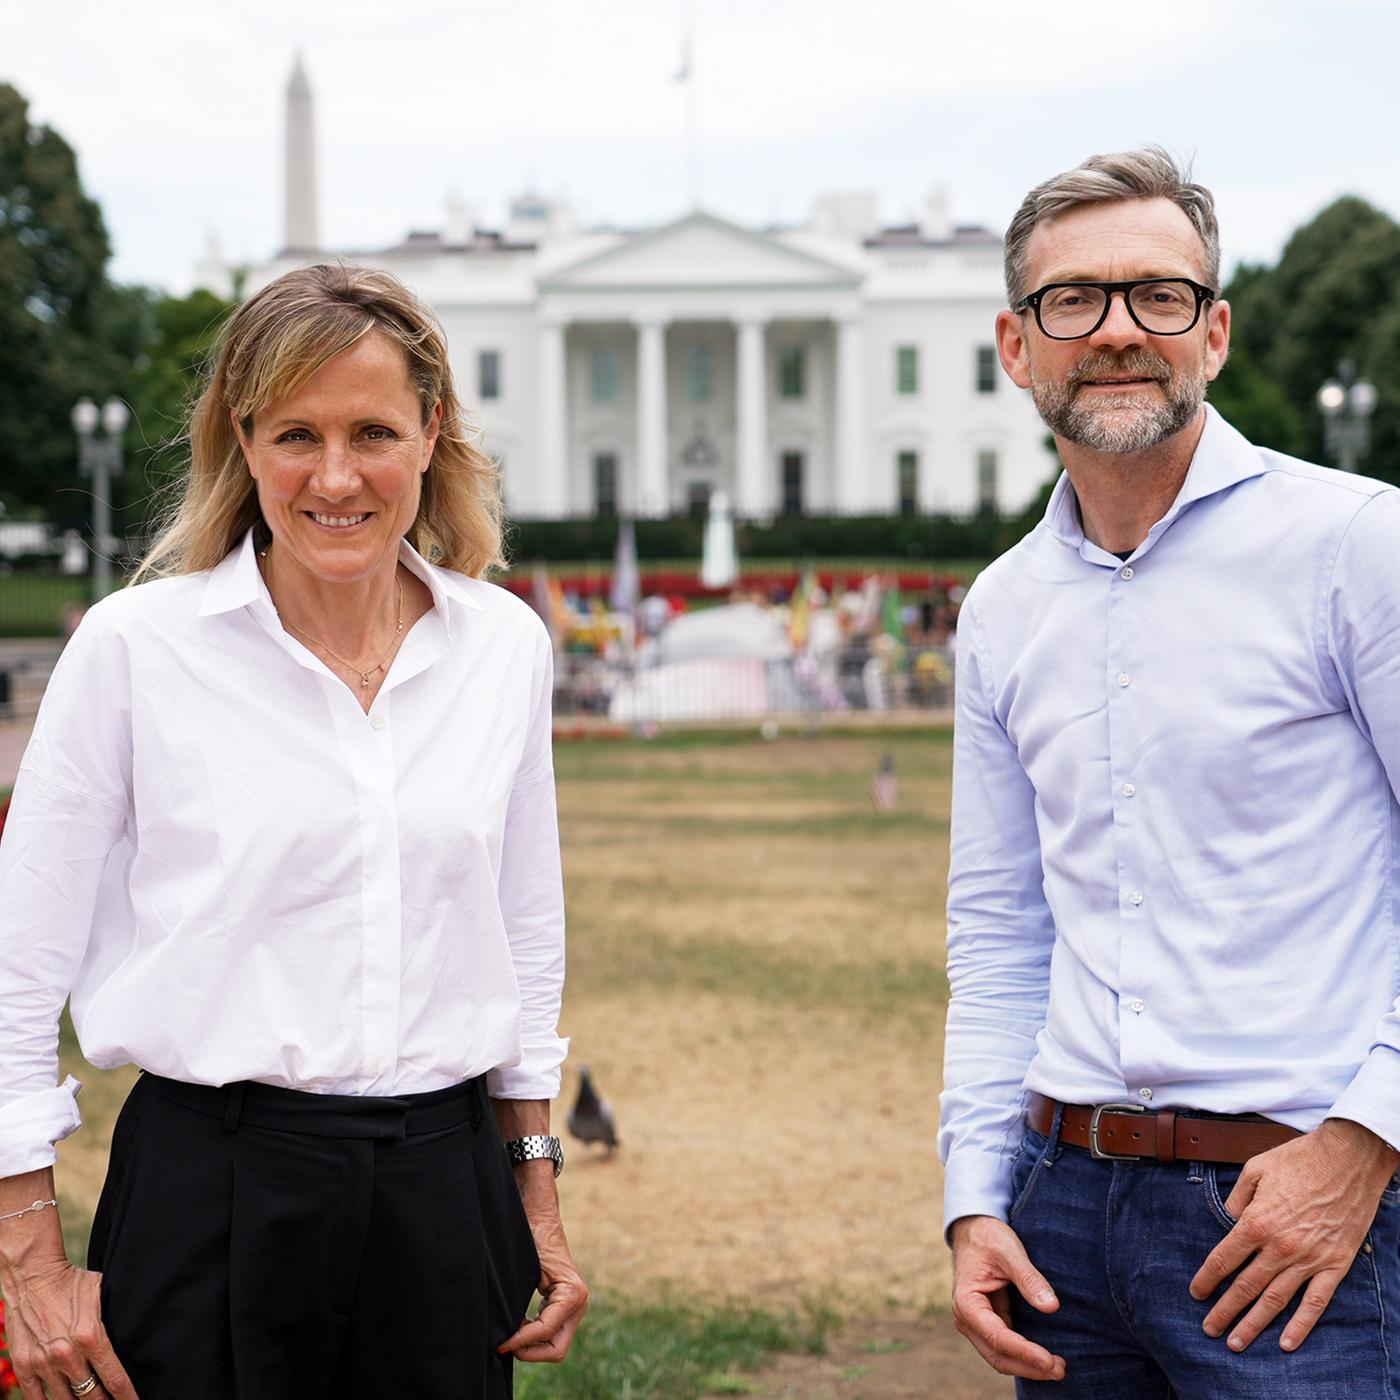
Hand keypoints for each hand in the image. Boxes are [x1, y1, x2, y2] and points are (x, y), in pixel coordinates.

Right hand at [3, 1262, 138, 1398]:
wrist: (32, 1275)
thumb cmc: (72, 1282)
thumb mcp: (102, 1294)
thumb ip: (113, 1318)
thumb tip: (134, 1332)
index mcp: (91, 1336)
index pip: (114, 1378)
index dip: (126, 1396)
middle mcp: (67, 1354)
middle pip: (91, 1396)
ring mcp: (43, 1362)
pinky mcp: (24, 1366)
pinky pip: (36, 1399)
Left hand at [497, 1174, 588, 1364]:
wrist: (540, 1219)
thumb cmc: (532, 1238)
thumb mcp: (526, 1269)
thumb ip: (519, 1303)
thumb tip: (504, 1337)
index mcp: (573, 1293)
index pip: (546, 1331)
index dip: (521, 1341)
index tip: (500, 1343)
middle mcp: (579, 1303)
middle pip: (556, 1349)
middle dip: (530, 1351)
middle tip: (506, 1344)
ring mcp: (575, 1306)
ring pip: (555, 1345)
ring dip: (531, 1345)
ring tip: (510, 1332)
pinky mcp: (567, 1307)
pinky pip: (552, 1334)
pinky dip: (534, 1336)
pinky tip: (519, 1325)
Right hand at [950, 1214, 1064, 1381]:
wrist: (974, 1230)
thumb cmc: (988, 1238)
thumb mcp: (1009, 1252)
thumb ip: (1029, 1279)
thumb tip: (1052, 1307)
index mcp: (966, 1302)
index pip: (997, 1337)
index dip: (1024, 1352)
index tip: (1049, 1360)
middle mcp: (967, 1319)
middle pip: (997, 1356)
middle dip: (1028, 1366)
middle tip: (1060, 1370)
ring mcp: (976, 1324)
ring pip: (1000, 1357)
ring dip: (1027, 1366)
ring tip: (1058, 1368)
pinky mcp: (988, 1323)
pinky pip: (1005, 1347)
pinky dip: (1024, 1356)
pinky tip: (1045, 1357)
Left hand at [1189, 1118, 1399, 1353]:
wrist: (1348, 1160)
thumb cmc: (1298, 1160)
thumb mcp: (1254, 1169)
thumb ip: (1236, 1199)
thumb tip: (1229, 1223)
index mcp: (1256, 1221)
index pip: (1224, 1259)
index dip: (1207, 1279)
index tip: (1196, 1294)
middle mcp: (1280, 1246)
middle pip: (1246, 1287)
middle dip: (1225, 1311)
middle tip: (1209, 1329)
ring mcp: (1309, 1259)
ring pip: (1276, 1300)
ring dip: (1254, 1324)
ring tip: (1236, 1343)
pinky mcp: (1334, 1265)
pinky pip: (1316, 1302)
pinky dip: (1301, 1326)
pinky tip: (1286, 1343)